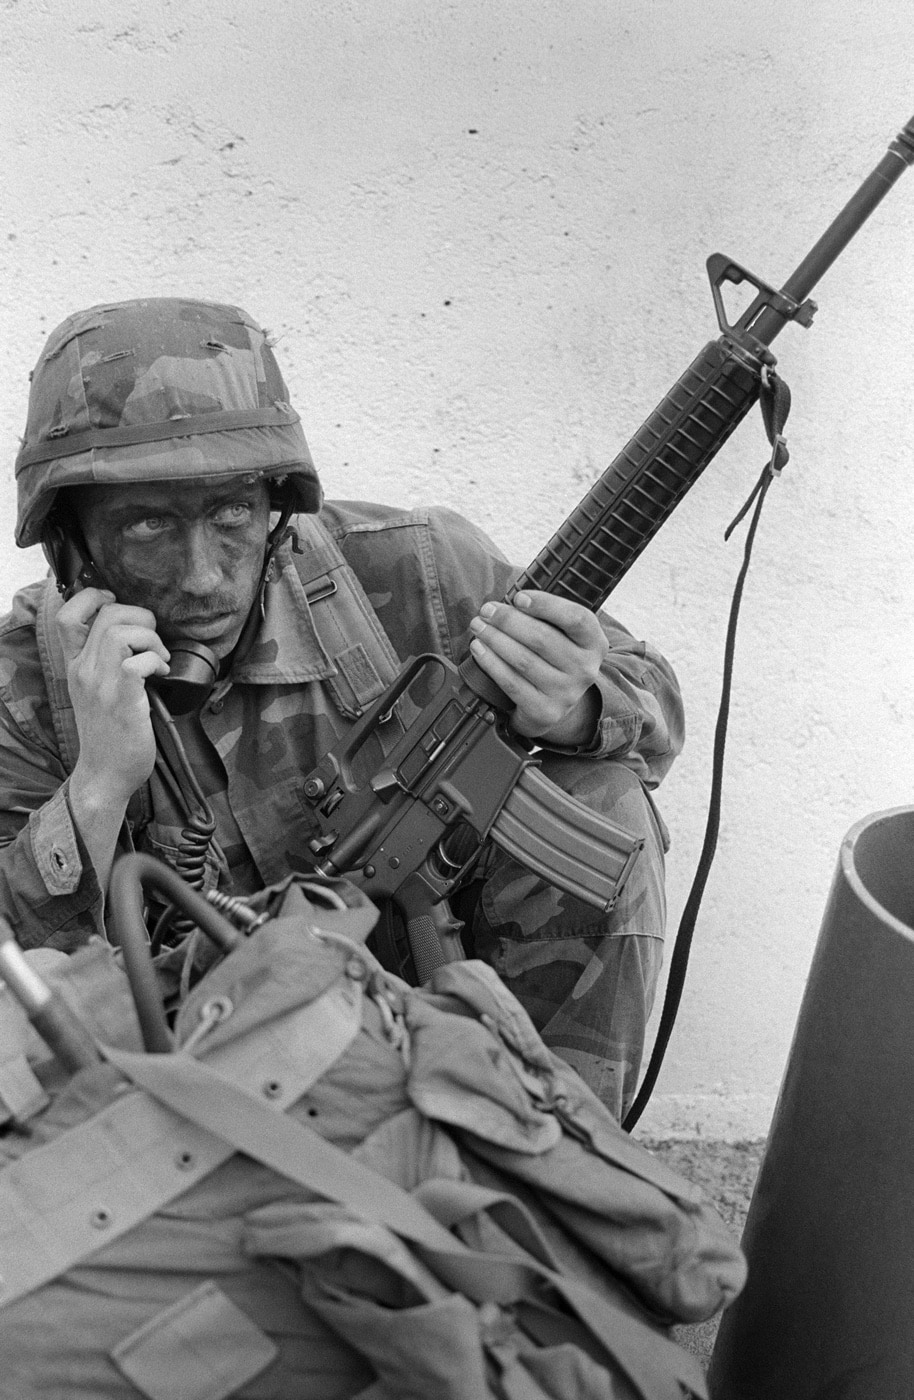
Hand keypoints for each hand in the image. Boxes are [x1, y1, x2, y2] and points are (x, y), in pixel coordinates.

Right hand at [57, 587, 170, 808]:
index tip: (120, 608)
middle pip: (106, 613)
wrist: (105, 775)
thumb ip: (105, 663)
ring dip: (150, 638)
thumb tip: (136, 635)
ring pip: (120, 630)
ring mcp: (100, 684)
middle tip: (153, 641)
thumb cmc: (109, 733)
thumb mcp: (96, 692)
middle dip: (140, 616)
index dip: (94, 598)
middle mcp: (83, 670)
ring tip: (158, 659)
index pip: (68, 616)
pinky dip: (155, 661)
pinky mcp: (121, 699)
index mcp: (75, 666)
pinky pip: (136, 661)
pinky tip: (160, 675)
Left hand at [468, 590, 607, 744]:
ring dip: (495, 639)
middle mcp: (585, 669)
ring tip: (478, 627)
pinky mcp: (545, 711)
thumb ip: (545, 617)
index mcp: (594, 643)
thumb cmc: (553, 659)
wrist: (553, 705)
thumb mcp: (563, 637)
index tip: (519, 597)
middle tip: (486, 610)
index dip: (546, 605)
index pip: (576, 618)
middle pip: (543, 638)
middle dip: (508, 620)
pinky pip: (511, 682)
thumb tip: (507, 603)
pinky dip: (491, 663)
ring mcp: (566, 693)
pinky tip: (479, 649)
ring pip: (523, 660)